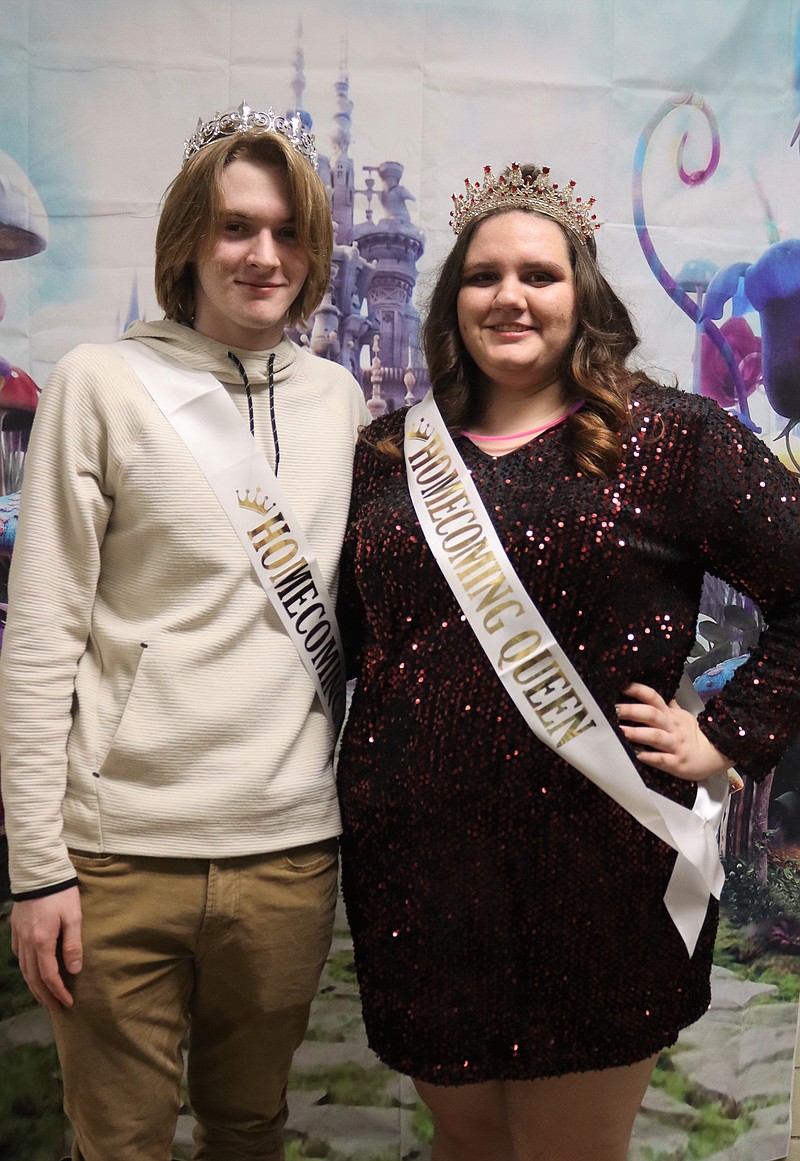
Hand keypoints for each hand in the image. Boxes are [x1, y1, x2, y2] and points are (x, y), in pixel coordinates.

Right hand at [11, 887, 82, 1012]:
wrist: (39, 871)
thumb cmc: (60, 892)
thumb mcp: (73, 916)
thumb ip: (73, 944)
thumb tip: (75, 970)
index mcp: (42, 941)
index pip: (49, 976)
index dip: (58, 992)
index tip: (68, 1003)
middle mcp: (27, 943)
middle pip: (33, 978)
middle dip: (45, 996)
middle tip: (56, 1008)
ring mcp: (19, 936)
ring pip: (24, 969)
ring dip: (34, 986)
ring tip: (44, 998)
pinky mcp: (16, 929)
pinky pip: (19, 956)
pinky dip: (26, 969)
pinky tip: (32, 972)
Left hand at [616, 682, 732, 782]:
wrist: (716, 754)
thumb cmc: (692, 734)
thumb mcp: (680, 716)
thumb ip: (666, 705)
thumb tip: (651, 692)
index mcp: (670, 715)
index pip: (653, 698)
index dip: (638, 690)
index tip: (622, 686)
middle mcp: (672, 727)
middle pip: (651, 715)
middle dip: (632, 711)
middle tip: (613, 710)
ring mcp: (675, 745)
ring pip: (655, 736)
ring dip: (637, 733)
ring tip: (620, 731)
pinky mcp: (677, 763)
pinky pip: (662, 759)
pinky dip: (649, 757)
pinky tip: (636, 755)